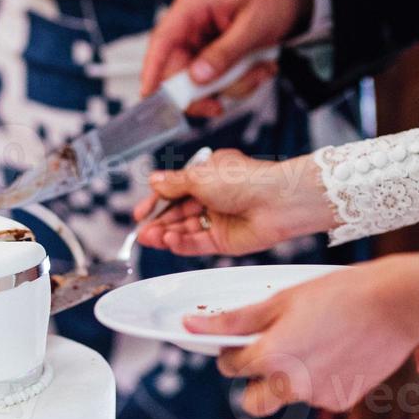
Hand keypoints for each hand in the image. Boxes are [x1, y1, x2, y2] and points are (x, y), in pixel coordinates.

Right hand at [134, 150, 325, 255]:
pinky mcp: (225, 240)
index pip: (174, 190)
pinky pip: (198, 244)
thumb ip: (174, 184)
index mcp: (208, 175)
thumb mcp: (200, 176)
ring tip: (150, 238)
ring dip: (167, 234)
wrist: (277, 201)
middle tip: (141, 232)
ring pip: (186, 229)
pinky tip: (169, 242)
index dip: (156, 202)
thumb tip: (153, 181)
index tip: (140, 214)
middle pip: (177, 213)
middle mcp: (212, 197)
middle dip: (158, 222)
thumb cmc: (245, 180)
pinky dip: (182, 244)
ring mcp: (218, 220)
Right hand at [140, 0, 312, 116]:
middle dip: (206, 91)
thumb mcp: (253, 25)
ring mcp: (202, 43)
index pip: (163, 40)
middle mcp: (191, 26)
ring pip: (201, 84)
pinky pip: (218, 83)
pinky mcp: (213, 57)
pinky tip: (261, 67)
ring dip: (234, 85)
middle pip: (178, 72)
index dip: (151, 69)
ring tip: (263, 69)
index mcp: (193, 6)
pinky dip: (241, 82)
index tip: (148, 95)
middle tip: (222, 104)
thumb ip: (225, 53)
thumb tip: (197, 78)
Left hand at [185, 254, 418, 415]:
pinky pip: (319, 395)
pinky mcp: (343, 400)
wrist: (396, 304)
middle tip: (269, 354)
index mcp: (269, 358)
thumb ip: (235, 320)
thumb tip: (191, 326)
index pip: (229, 366)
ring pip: (287, 397)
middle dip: (252, 384)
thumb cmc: (340, 293)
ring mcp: (318, 397)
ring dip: (288, 378)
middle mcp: (290, 385)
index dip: (232, 350)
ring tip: (313, 343)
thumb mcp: (281, 299)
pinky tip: (337, 351)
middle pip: (252, 402)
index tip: (243, 338)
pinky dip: (320, 379)